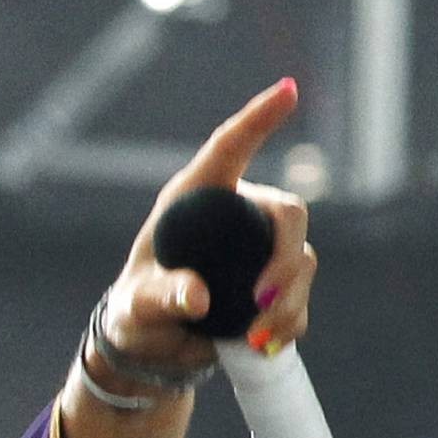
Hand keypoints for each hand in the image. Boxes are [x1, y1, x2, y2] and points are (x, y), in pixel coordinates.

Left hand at [97, 78, 318, 374]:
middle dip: (286, 257)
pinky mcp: (274, 286)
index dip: (260, 118)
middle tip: (263, 300)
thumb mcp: (137, 305)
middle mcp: (236, 216)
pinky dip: (289, 321)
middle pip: (288, 213)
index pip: (231, 148)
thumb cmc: (134, 311)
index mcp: (196, 198)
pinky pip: (300, 297)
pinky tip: (265, 343)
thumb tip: (198, 298)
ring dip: (289, 299)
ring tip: (257, 336)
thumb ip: (160, 297)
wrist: (151, 348)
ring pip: (302, 259)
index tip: (288, 90)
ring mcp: (260, 250)